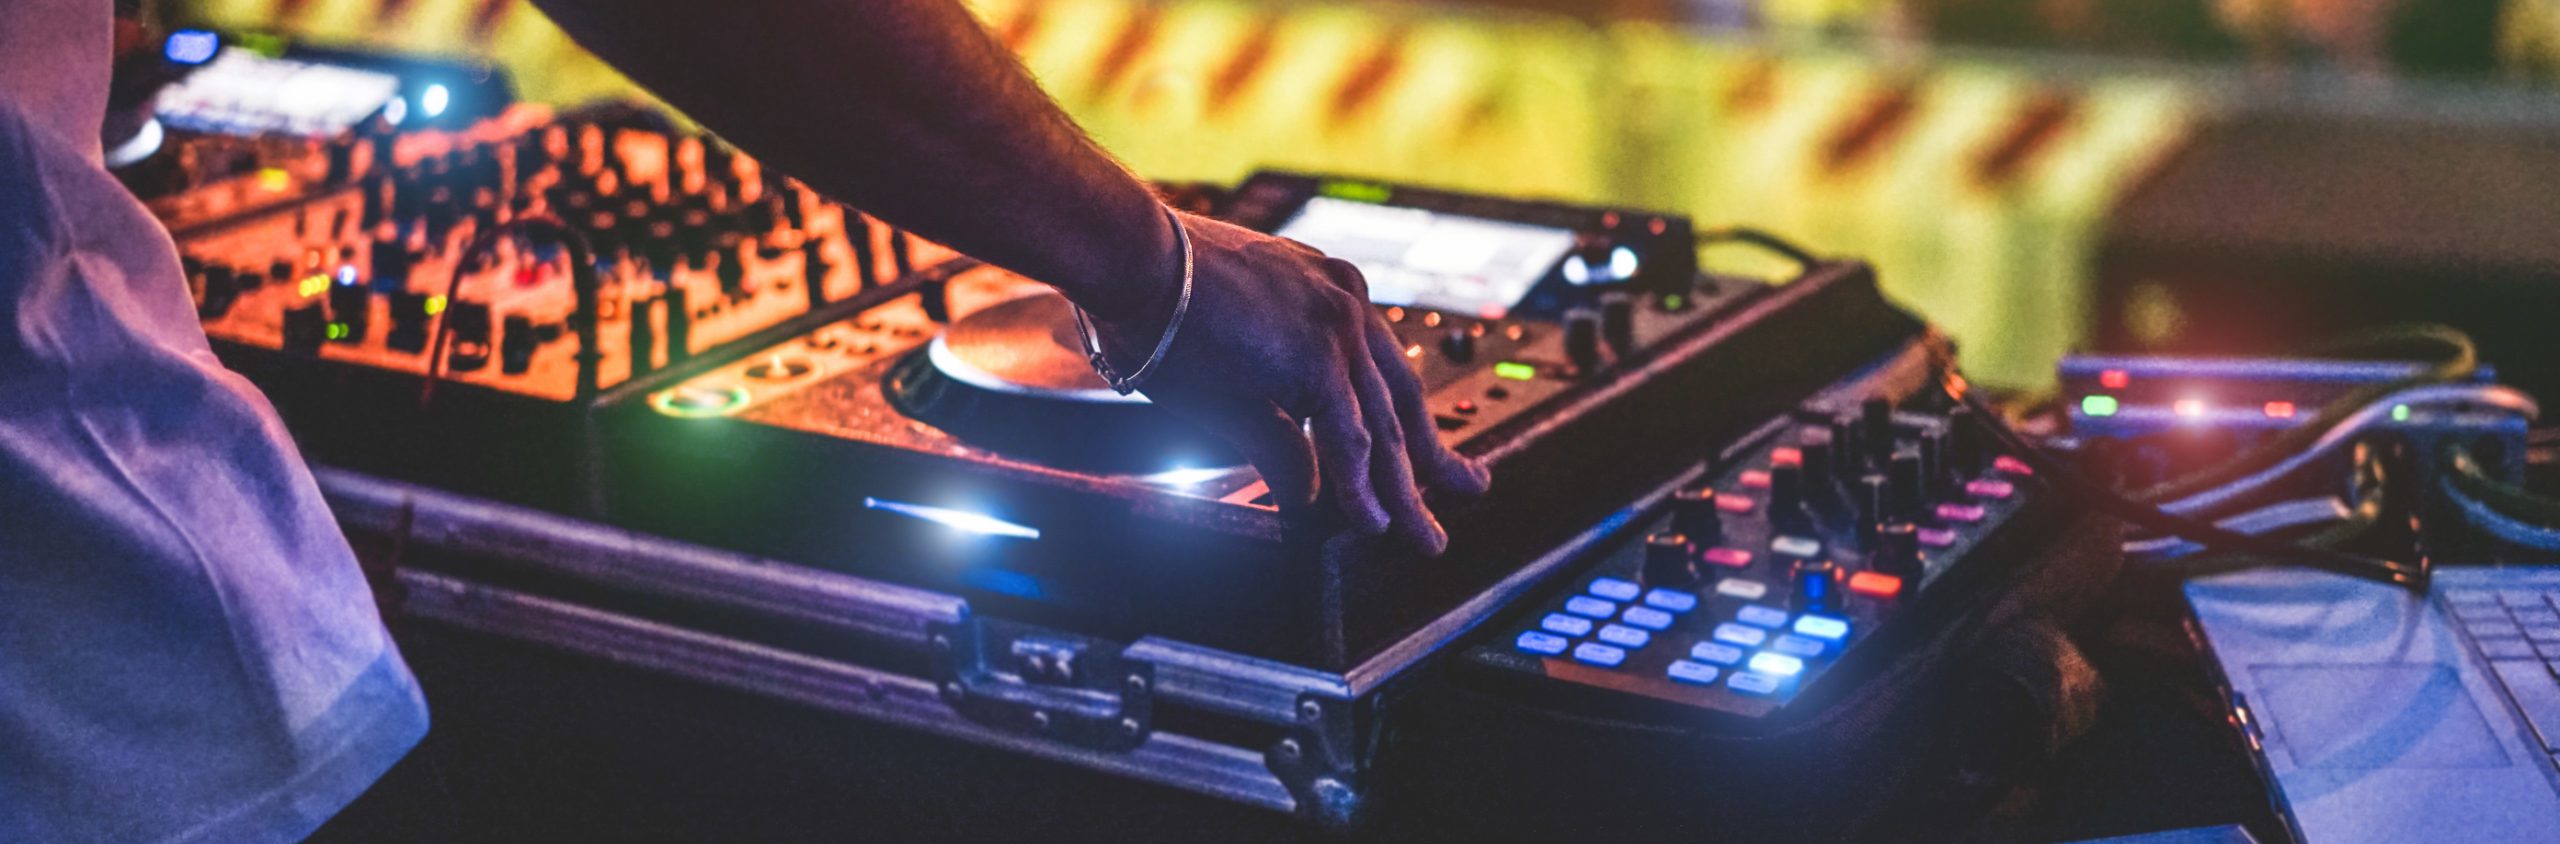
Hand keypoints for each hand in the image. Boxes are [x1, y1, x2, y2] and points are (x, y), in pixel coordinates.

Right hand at [1087, 211, 1490, 553]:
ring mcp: (1337, 323)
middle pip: (1403, 399)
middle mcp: (1345, 301)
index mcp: (1328, 293)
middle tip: (1468, 491)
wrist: (1128, 257)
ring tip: (1424, 540)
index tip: (1430, 452)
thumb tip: (1305, 499)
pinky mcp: (1317, 353)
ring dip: (1406, 491)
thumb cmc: (1157, 305)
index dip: (1409, 420)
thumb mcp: (1233, 384)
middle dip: (1435, 458)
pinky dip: (1360, 487)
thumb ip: (1279, 441)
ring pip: (1385, 426)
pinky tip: (1373, 525)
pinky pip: (1348, 436)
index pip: (1384, 369)